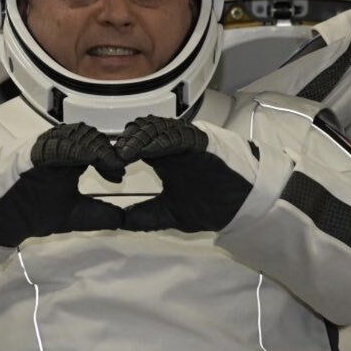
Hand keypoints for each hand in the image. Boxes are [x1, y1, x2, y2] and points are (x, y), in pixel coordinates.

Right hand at [0, 123, 125, 246]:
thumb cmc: (31, 213)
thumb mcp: (74, 215)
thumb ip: (99, 214)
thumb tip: (125, 220)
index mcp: (68, 159)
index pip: (95, 147)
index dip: (111, 158)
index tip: (120, 176)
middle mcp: (57, 148)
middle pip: (88, 137)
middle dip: (106, 151)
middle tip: (117, 171)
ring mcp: (44, 148)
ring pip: (76, 135)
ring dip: (96, 148)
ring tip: (110, 166)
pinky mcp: (34, 153)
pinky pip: (58, 145)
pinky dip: (78, 150)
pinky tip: (92, 160)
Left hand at [117, 115, 258, 234]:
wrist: (243, 207)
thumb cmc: (212, 206)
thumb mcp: (170, 213)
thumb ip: (145, 215)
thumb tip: (120, 222)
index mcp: (164, 157)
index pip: (135, 145)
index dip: (119, 152)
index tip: (107, 169)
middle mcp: (173, 144)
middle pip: (142, 131)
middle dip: (125, 142)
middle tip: (111, 159)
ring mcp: (187, 140)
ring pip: (156, 128)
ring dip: (138, 139)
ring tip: (122, 154)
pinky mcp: (201, 141)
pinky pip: (178, 134)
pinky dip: (160, 140)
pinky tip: (146, 150)